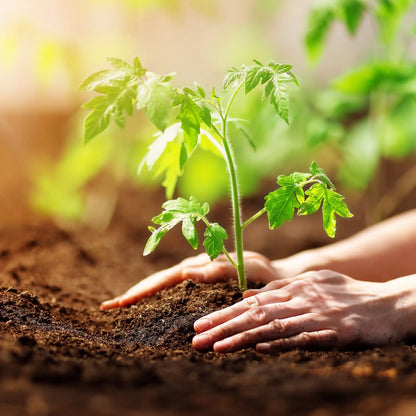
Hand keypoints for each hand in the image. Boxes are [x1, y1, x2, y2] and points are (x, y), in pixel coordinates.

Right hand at [100, 251, 278, 309]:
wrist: (276, 274)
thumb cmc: (264, 273)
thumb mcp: (245, 267)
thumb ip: (218, 269)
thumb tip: (186, 272)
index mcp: (200, 266)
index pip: (164, 279)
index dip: (142, 290)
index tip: (119, 301)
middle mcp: (196, 269)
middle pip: (159, 281)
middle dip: (135, 292)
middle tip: (110, 306)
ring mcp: (197, 275)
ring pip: (165, 285)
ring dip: (143, 294)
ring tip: (122, 305)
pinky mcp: (202, 283)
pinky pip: (175, 291)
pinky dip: (159, 296)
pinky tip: (151, 304)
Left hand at [192, 270, 404, 352]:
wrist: (390, 304)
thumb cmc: (350, 295)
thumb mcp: (313, 285)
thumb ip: (281, 290)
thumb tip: (248, 297)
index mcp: (295, 287)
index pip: (252, 302)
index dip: (224, 313)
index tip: (200, 324)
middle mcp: (301, 298)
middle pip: (255, 313)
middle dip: (222, 325)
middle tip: (196, 336)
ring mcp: (317, 314)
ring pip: (273, 325)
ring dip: (242, 336)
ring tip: (215, 347)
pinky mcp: (336, 332)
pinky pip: (305, 337)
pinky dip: (281, 342)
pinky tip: (260, 348)